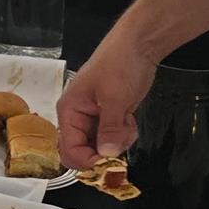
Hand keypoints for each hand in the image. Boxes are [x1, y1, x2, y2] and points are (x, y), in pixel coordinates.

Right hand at [56, 23, 157, 168]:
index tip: (109, 163)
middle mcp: (78, 118)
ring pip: (101, 147)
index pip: (70, 150)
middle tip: (121, 138)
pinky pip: (113, 138)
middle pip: (85, 152)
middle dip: (105, 151)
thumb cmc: (119, 63)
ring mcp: (94, 118)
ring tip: (127, 122)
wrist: (139, 45)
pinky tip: (129, 118)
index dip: (88, 161)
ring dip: (117, 141)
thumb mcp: (114, 97)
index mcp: (70, 111)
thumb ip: (109, 128)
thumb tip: (105, 154)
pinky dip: (124, 135)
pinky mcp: (109, 117)